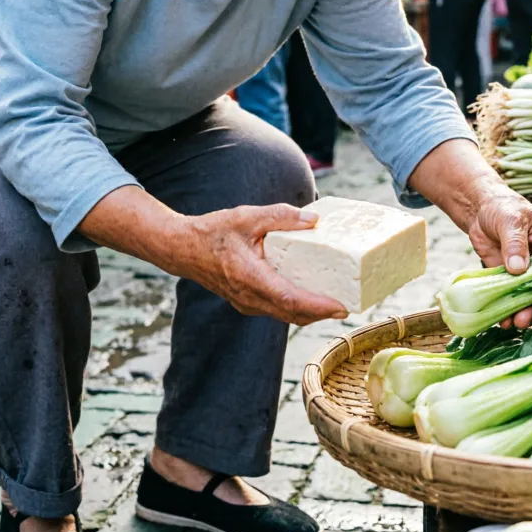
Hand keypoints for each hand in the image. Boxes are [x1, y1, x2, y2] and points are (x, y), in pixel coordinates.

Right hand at [175, 204, 349, 325]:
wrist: (183, 249)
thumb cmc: (213, 232)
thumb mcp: (247, 216)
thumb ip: (280, 216)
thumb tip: (313, 219)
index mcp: (250, 278)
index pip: (289, 299)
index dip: (317, 305)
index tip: (340, 306)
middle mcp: (249, 297)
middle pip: (292, 314)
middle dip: (322, 313)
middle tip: (348, 305)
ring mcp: (247, 304)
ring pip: (285, 315)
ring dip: (310, 313)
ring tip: (334, 302)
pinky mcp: (246, 303)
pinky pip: (276, 310)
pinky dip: (296, 308)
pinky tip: (309, 297)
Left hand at [466, 184, 531, 329]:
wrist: (479, 210)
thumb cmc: (503, 207)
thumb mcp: (511, 220)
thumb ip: (515, 242)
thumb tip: (518, 268)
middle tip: (531, 316)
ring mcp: (528, 271)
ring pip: (530, 295)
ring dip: (524, 311)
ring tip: (516, 322)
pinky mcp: (509, 277)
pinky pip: (511, 296)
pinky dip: (507, 309)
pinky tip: (503, 320)